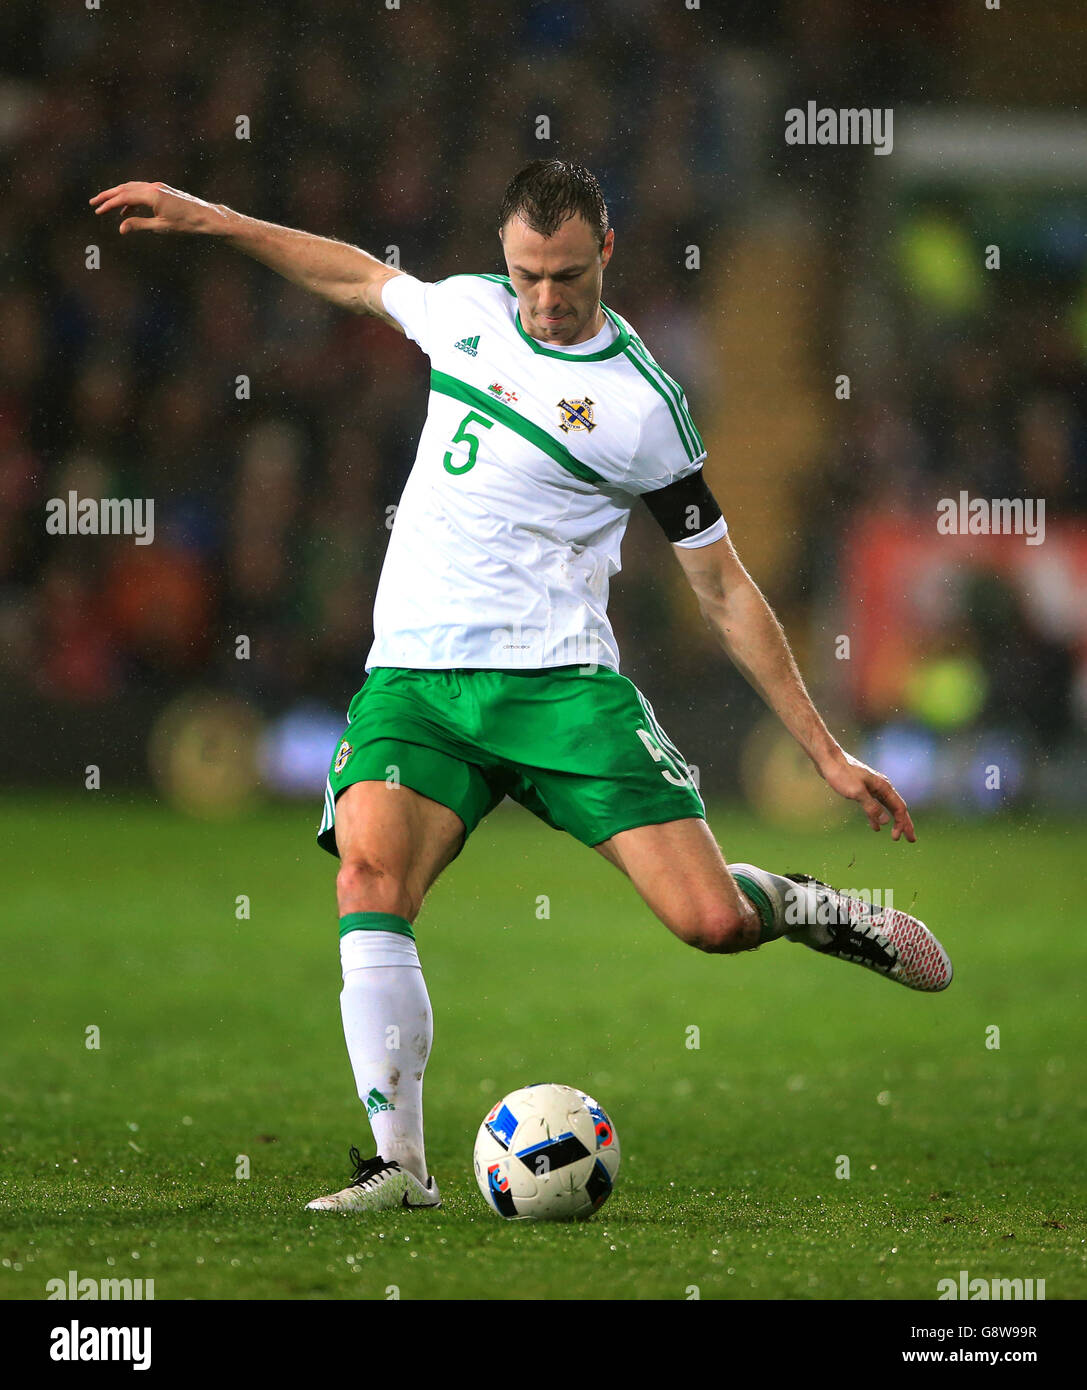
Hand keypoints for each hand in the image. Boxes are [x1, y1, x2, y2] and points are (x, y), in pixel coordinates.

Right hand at [89, 181, 228, 235]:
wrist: (206, 216)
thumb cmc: (186, 224)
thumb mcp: (161, 227)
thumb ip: (139, 225)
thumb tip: (121, 228)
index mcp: (151, 195)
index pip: (124, 197)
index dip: (109, 204)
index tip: (98, 211)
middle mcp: (153, 187)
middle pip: (124, 189)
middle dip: (108, 196)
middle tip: (93, 202)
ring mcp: (158, 186)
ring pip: (132, 188)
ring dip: (118, 196)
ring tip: (106, 205)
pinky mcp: (162, 190)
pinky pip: (141, 192)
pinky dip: (131, 199)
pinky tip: (127, 212)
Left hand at [819, 750, 915, 841]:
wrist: (828, 759)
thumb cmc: (842, 773)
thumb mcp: (856, 792)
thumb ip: (871, 807)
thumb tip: (886, 822)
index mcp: (883, 787)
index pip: (899, 808)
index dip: (901, 824)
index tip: (896, 838)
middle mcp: (881, 787)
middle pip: (897, 808)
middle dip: (905, 824)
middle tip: (911, 840)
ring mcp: (872, 788)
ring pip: (887, 808)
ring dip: (893, 822)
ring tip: (896, 835)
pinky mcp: (862, 789)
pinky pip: (875, 806)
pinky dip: (877, 817)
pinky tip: (875, 827)